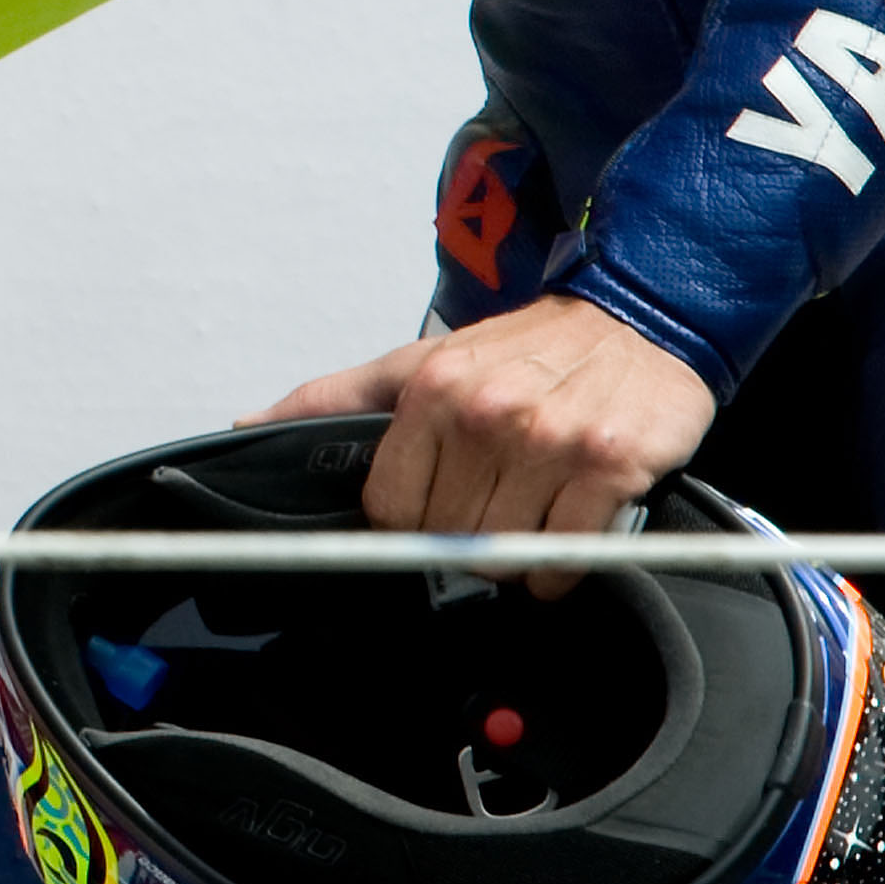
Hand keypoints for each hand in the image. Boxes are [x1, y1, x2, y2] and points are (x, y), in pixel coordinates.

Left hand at [250, 294, 715, 598]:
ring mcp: (548, 441)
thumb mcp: (420, 361)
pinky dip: (564, 565)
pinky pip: (566, 560)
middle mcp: (486, 413)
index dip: (412, 521)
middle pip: (447, 539)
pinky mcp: (608, 466)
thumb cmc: (523, 350)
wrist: (636, 318)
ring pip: (505, 556)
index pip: (390, 509)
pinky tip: (570, 524)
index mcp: (431, 390)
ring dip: (518, 555)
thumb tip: (248, 424)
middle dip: (468, 537)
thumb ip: (335, 398)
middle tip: (496, 501)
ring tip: (534, 507)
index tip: (436, 507)